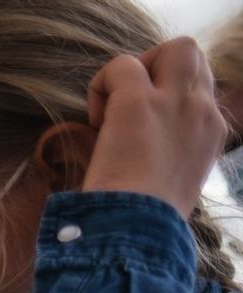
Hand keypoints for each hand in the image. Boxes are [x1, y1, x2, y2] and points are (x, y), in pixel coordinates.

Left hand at [84, 38, 227, 217]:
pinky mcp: (140, 103)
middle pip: (193, 58)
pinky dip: (101, 83)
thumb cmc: (144, 221)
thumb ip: (166, 160)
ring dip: (138, 66)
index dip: (167, 97)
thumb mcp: (169, 187)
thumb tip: (138, 157)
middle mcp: (201, 113)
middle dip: (158, 67)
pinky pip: (122, 64)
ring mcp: (175, 103)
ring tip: (113, 108)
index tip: (141, 128)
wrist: (137, 232)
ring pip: (174, 48)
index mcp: (210, 133)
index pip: (199, 92)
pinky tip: (95, 120)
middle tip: (126, 103)